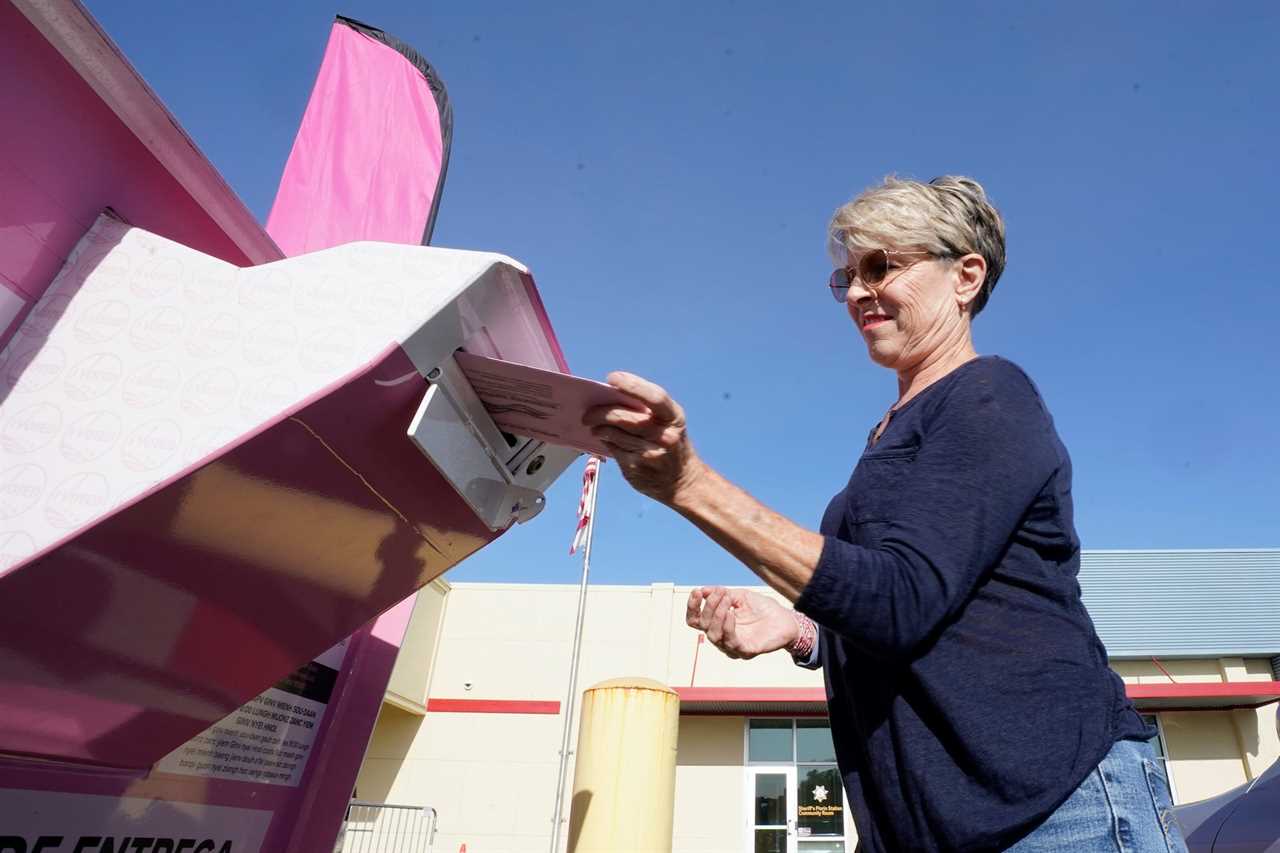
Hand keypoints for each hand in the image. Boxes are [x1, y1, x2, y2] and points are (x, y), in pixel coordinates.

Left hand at [584, 371, 704, 504]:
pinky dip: (605, 441)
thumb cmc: (672, 444)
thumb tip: (612, 395)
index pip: (654, 397)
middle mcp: (664, 436)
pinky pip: (613, 449)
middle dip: (601, 412)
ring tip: (593, 425)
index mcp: (674, 417)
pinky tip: (603, 438)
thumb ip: (649, 409)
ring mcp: (650, 454)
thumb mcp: (669, 423)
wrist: (683, 481)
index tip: (612, 378)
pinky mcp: (636, 468)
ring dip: (599, 428)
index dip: (632, 385)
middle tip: (588, 413)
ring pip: (614, 434)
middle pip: (625, 417)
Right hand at [686, 587, 799, 659]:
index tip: (697, 591)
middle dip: (709, 606)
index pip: (695, 620)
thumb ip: (722, 594)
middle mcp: (721, 637)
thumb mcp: (740, 596)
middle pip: (703, 625)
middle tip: (720, 592)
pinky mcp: (745, 651)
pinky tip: (732, 613)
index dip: (692, 607)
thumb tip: (703, 590)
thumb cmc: (762, 608)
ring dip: (717, 614)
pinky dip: (728, 626)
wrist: (786, 619)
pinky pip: (730, 642)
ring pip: (713, 635)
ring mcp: (732, 646)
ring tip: (727, 600)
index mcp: (717, 624)